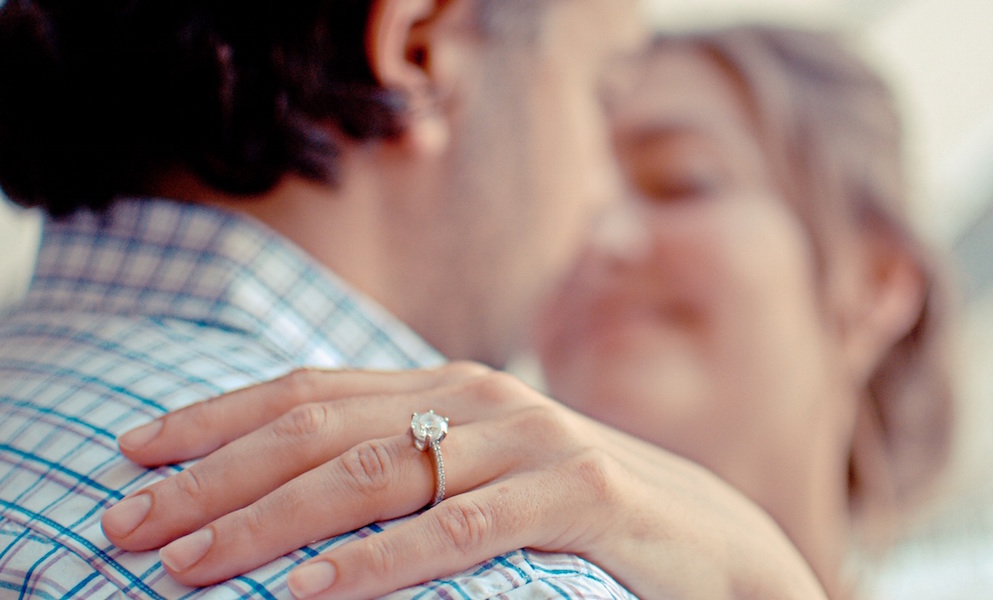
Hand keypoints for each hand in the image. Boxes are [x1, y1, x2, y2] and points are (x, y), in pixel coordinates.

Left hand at [102, 363, 824, 598]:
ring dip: (270, 522)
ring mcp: (531, 440)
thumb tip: (286, 493)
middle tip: (127, 526)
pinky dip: (381, 561)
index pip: (308, 389)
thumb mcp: (478, 475)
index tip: (132, 452)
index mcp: (448, 386)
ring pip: (378, 472)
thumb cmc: (576, 510)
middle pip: (321, 429)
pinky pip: (463, 529)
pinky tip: (312, 592)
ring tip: (189, 566)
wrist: (710, 536)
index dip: (215, 417)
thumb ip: (403, 462)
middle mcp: (480, 397)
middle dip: (213, 478)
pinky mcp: (580, 491)